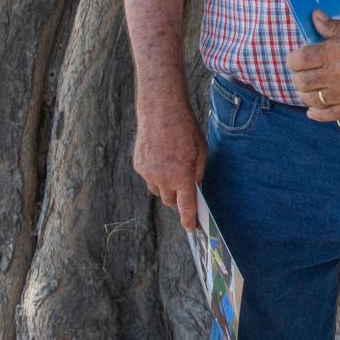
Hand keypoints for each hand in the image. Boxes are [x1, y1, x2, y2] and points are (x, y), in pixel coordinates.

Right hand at [133, 97, 207, 230]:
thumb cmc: (185, 128)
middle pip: (170, 201)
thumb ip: (197, 172)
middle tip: (183, 185)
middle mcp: (163, 178)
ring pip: (158, 190)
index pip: (186, 207)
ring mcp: (148, 173)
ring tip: (170, 165)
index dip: (189, 221)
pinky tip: (160, 155)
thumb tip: (194, 186)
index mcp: (182, 176)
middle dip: (177, 197)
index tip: (191, 229)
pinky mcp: (138, 166)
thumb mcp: (200, 150)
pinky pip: (148, 177)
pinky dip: (155, 172)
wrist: (161, 110)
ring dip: (165, 185)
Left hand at [286, 12, 339, 120]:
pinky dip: (316, 113)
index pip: (299, 59)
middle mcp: (334, 74)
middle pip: (301, 81)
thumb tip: (315, 17)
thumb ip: (334, 26)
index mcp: (334, 52)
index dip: (293, 59)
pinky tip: (313, 109)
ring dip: (305, 93)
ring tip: (310, 88)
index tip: (297, 58)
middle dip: (298, 76)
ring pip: (310, 99)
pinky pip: (326, 115)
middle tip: (303, 72)